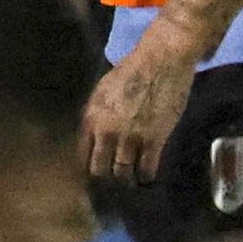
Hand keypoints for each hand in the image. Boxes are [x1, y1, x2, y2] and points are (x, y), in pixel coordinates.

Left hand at [82, 23, 201, 183]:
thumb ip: (96, 116)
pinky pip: (147, 170)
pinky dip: (147, 176)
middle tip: (114, 181)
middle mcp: (106, 132)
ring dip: (127, 179)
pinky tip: (148, 175)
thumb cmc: (131, 70)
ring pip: (123, 174)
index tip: (96, 174)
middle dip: (106, 179)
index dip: (88, 168)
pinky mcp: (154, 140)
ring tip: (132, 179)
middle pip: (100, 171)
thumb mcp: (102, 91)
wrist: (161, 60)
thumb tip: (93, 136)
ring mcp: (130, 138)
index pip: (81, 156)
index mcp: (91, 118)